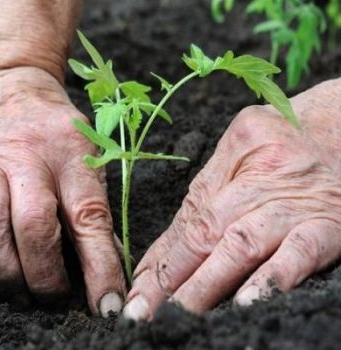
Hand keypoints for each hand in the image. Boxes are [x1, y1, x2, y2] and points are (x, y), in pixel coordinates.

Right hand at [0, 67, 124, 316]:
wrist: (9, 84)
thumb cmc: (55, 130)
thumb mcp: (86, 154)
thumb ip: (91, 205)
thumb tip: (106, 263)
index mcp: (71, 155)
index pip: (89, 217)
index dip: (100, 266)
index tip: (107, 306)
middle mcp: (27, 157)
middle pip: (35, 224)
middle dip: (45, 274)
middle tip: (53, 298)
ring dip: (5, 269)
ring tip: (18, 293)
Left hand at [124, 78, 340, 319]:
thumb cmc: (289, 141)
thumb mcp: (241, 151)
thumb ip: (205, 197)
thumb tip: (163, 253)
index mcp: (233, 155)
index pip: (188, 216)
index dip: (161, 256)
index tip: (139, 289)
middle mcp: (258, 178)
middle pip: (206, 230)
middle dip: (173, 276)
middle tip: (145, 310)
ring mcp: (293, 202)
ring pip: (242, 242)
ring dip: (209, 281)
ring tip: (182, 312)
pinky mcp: (329, 223)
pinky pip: (300, 250)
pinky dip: (274, 276)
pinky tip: (250, 300)